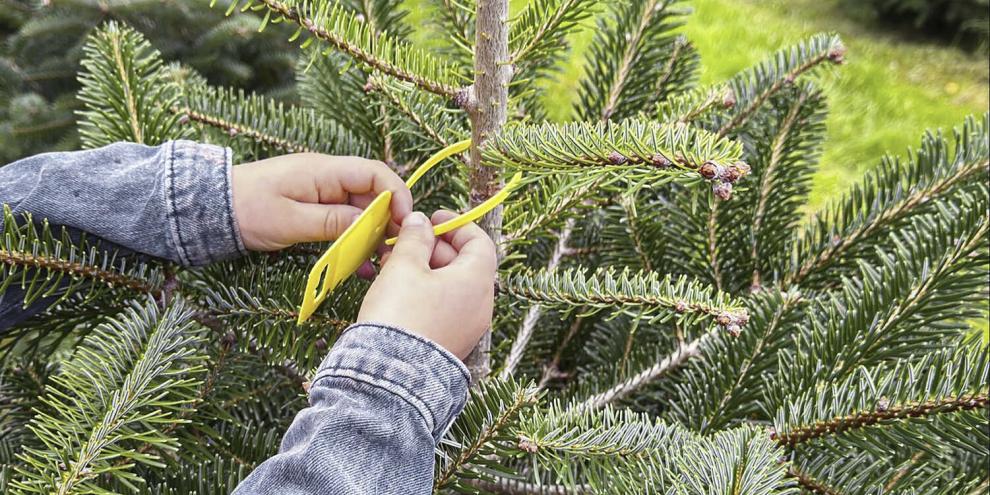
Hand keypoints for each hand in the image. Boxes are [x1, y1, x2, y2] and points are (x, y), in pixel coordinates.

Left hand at [231, 153, 412, 250]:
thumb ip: (333, 221)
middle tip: (395, 251)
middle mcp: (329, 178)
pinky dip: (355, 241)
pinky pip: (345, 223)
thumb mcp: (291, 220)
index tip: (404, 222)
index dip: (396, 194)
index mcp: (325, 171)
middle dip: (388, 222)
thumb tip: (371, 225)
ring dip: (373, 236)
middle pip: (373, 196)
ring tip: (379, 263)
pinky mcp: (316, 209)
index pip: (375, 173)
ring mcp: (323, 194)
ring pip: (361, 213)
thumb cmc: (247, 209)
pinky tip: (360, 265)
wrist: (212, 209)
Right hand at [358, 211, 496, 359]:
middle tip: (406, 241)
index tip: (433, 219)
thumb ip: (415, 239)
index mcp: (477, 281)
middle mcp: (481, 305)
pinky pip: (446, 308)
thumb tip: (420, 223)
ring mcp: (469, 328)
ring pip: (453, 287)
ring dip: (428, 270)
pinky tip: (400, 290)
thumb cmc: (401, 316)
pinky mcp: (452, 343)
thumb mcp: (403, 266)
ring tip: (395, 264)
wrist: (391, 376)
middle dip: (435, 248)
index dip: (456, 226)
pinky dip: (428, 293)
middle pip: (466, 264)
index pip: (479, 242)